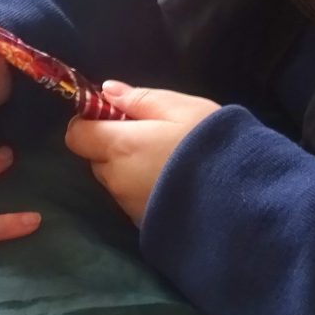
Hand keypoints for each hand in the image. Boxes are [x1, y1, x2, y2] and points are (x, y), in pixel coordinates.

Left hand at [63, 82, 220, 226]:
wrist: (238, 198)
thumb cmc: (208, 144)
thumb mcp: (180, 109)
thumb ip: (139, 99)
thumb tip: (106, 91)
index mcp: (119, 145)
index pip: (76, 135)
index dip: (89, 123)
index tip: (112, 117)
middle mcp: (115, 178)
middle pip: (95, 158)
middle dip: (112, 147)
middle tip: (148, 138)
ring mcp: (127, 204)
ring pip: (113, 180)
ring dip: (127, 169)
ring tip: (165, 162)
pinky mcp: (142, 223)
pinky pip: (131, 199)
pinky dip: (142, 190)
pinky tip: (170, 184)